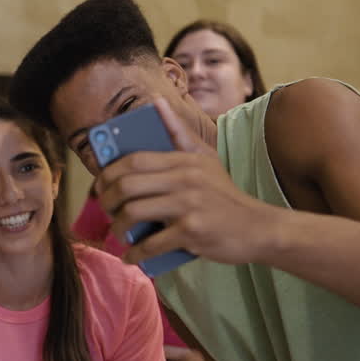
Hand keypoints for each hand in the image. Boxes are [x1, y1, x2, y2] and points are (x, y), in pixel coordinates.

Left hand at [96, 97, 275, 265]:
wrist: (258, 228)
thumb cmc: (224, 194)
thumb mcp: (206, 158)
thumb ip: (179, 133)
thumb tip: (156, 103)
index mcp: (184, 160)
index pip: (133, 160)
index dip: (108, 173)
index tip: (101, 185)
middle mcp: (185, 179)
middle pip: (127, 186)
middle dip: (107, 200)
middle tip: (106, 210)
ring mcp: (188, 206)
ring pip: (133, 213)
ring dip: (118, 227)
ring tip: (119, 232)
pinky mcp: (192, 232)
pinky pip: (151, 243)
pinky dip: (136, 254)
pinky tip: (132, 257)